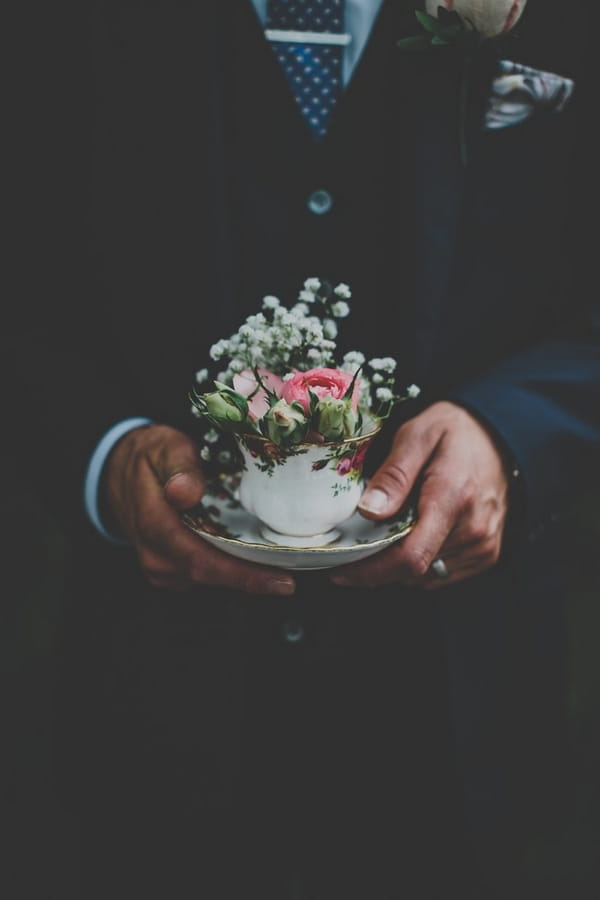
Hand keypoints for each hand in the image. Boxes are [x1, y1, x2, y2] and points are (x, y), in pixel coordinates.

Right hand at [104, 424, 295, 594]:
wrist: (118, 471)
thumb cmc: (149, 456)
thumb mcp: (165, 448)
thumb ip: (179, 468)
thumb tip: (185, 493)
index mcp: (155, 526)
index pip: (202, 561)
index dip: (242, 575)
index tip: (279, 579)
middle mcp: (156, 555)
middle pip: (210, 576)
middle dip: (252, 581)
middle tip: (290, 579)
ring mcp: (160, 566)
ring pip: (208, 579)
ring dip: (243, 576)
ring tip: (280, 569)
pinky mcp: (168, 569)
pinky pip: (202, 575)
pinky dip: (229, 571)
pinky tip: (254, 562)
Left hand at [330, 402, 509, 589]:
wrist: (500, 435)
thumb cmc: (454, 432)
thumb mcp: (417, 436)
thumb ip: (394, 474)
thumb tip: (369, 510)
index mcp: (452, 498)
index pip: (410, 556)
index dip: (370, 572)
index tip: (340, 572)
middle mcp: (473, 529)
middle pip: (412, 571)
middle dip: (375, 566)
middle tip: (351, 548)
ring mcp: (483, 545)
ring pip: (425, 577)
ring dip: (397, 566)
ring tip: (382, 537)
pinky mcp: (487, 554)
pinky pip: (442, 575)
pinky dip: (420, 565)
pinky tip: (410, 538)